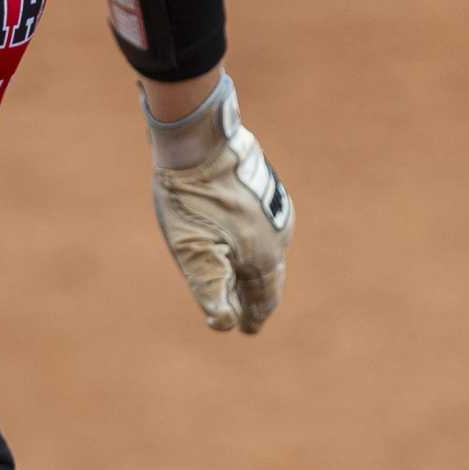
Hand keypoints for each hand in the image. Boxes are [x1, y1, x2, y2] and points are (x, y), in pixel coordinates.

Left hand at [145, 73, 293, 333]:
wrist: (199, 140)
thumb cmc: (191, 199)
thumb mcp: (193, 250)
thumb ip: (210, 289)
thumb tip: (224, 324)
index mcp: (262, 256)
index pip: (263, 298)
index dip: (253, 316)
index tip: (248, 329)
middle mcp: (277, 235)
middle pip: (269, 275)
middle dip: (258, 295)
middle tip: (250, 311)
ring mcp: (274, 208)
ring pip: (270, 248)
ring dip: (258, 267)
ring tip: (248, 276)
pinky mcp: (265, 186)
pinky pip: (266, 224)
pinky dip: (256, 240)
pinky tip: (245, 234)